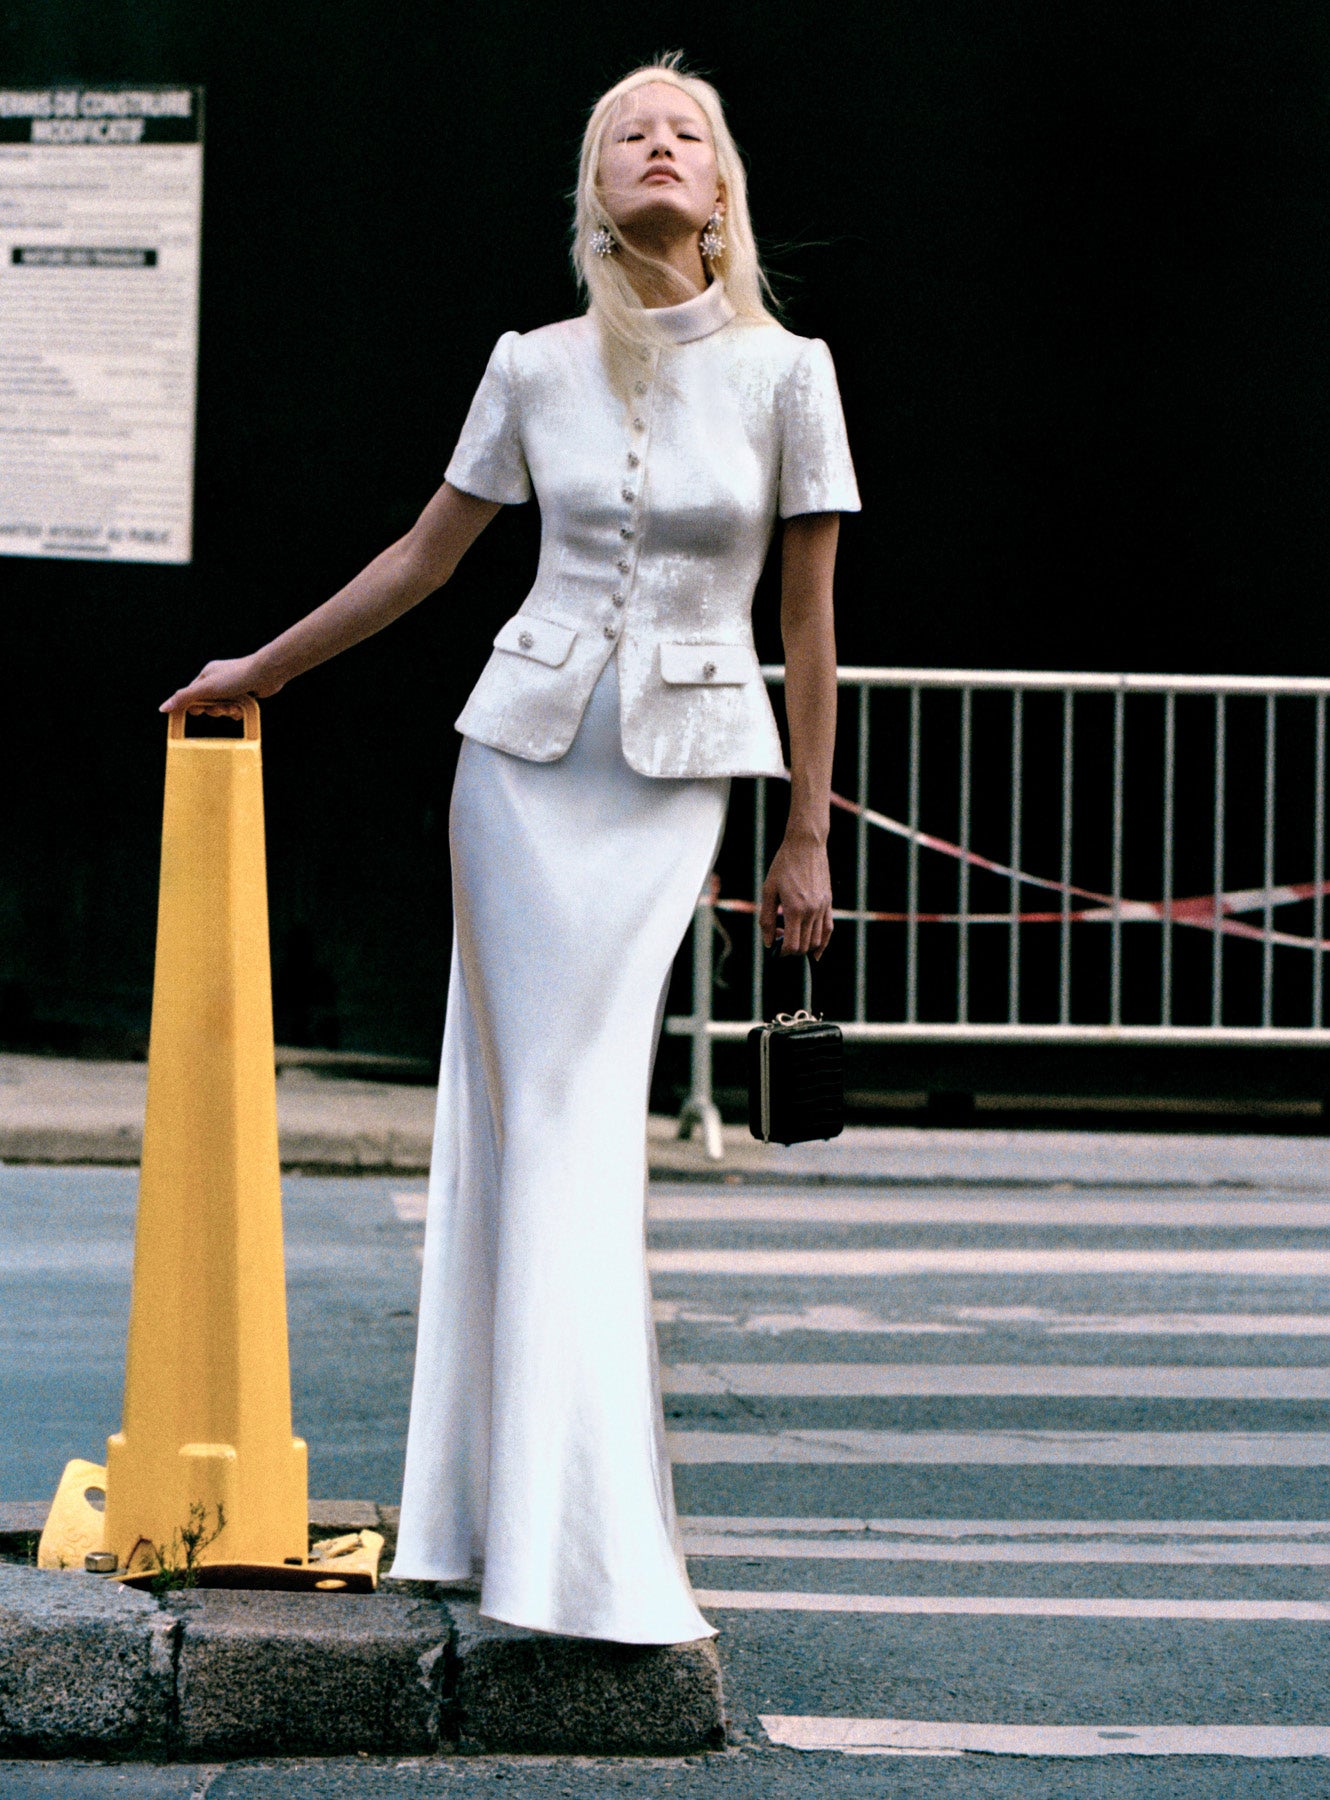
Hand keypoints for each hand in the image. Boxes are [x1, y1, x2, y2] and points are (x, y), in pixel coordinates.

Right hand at [159, 656, 280, 717]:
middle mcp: (218, 680)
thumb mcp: (206, 688)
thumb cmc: (237, 676)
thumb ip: (184, 698)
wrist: (266, 673)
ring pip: (222, 707)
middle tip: (222, 707)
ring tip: (235, 707)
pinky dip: (238, 711)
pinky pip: (235, 708)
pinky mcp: (244, 694)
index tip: (200, 712)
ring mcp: (232, 687)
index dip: (194, 706)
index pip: (191, 695)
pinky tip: (243, 708)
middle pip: (208, 703)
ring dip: (228, 710)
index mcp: (206, 675)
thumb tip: (163, 708)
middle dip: (215, 709)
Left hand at [759, 831, 832, 958]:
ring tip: (792, 936)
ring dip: (804, 946)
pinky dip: (822, 943)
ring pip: (816, 941)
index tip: (775, 947)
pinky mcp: (828, 903)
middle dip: (790, 950)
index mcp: (794, 909)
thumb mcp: (768, 890)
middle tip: (780, 938)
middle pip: (803, 946)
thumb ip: (767, 918)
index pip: (791, 945)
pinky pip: (828, 930)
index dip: (782, 952)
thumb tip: (769, 942)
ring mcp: (822, 908)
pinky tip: (816, 953)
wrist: (806, 846)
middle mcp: (811, 912)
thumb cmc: (783, 866)